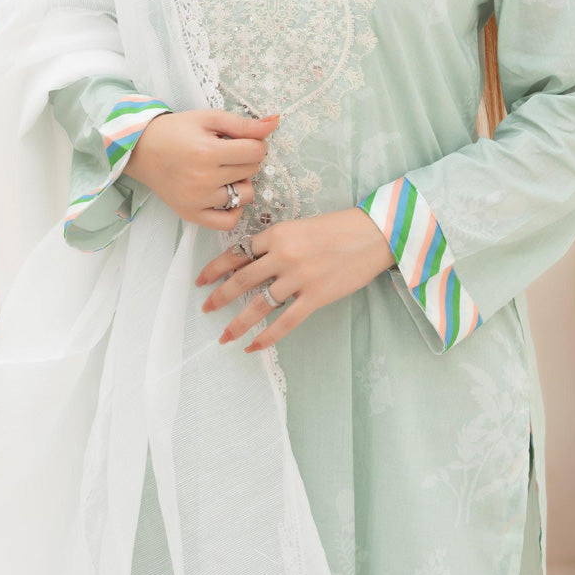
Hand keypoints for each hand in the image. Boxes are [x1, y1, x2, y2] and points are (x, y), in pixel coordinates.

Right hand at [125, 108, 279, 229]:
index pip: (256, 152)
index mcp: (207, 152)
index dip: (254, 143)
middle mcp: (203, 179)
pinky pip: (228, 222)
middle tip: (226, 153)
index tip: (240, 140)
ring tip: (225, 172)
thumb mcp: (209, 118)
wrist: (142, 149)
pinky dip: (234, 209)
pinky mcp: (191, 214)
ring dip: (242, 182)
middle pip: (251, 171)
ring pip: (246, 196)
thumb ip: (243, 124)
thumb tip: (275, 122)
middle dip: (245, 159)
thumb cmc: (176, 131)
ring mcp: (197, 200)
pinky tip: (227, 195)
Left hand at [196, 208, 396, 351]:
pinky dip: (266, 337)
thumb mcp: (300, 228)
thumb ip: (276, 244)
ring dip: (238, 323)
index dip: (215, 268)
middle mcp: (284, 255)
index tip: (201, 280)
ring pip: (259, 305)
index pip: (238, 253)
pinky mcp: (315, 297)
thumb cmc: (338, 229)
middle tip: (206, 309)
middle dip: (220, 297)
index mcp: (278, 234)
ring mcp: (299, 278)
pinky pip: (285, 322)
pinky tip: (252, 346)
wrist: (373, 235)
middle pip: (242, 280)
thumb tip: (251, 264)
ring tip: (224, 336)